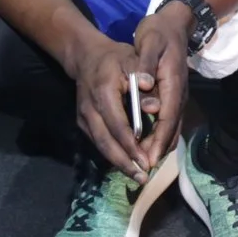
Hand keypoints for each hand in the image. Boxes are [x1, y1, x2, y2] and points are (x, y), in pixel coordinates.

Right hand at [73, 35, 157, 176]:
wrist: (86, 57)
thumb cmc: (116, 58)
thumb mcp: (133, 61)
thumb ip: (144, 82)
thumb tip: (154, 107)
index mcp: (103, 92)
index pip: (117, 125)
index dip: (131, 146)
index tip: (146, 161)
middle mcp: (89, 108)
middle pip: (106, 142)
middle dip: (124, 163)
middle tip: (142, 178)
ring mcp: (83, 117)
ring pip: (101, 146)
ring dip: (119, 163)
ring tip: (137, 177)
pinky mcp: (83, 122)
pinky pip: (98, 142)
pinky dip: (112, 155)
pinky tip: (127, 164)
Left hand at [127, 0, 196, 168]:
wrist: (175, 22)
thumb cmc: (159, 32)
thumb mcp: (150, 42)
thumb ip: (146, 64)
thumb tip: (144, 84)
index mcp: (172, 83)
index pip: (167, 117)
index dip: (158, 139)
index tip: (148, 158)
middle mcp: (178, 94)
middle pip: (171, 128)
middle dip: (157, 150)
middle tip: (142, 169)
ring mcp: (177, 96)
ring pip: (172, 127)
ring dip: (159, 146)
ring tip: (143, 163)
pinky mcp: (173, 96)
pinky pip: (170, 121)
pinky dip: (161, 136)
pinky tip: (148, 145)